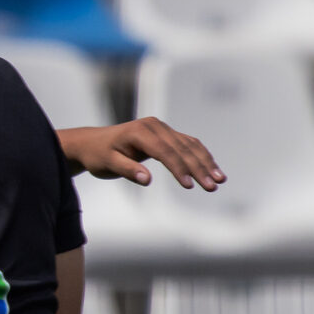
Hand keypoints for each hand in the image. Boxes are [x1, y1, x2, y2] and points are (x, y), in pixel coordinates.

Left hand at [59, 118, 225, 190]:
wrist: (93, 143)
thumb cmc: (98, 155)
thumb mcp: (107, 164)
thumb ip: (127, 170)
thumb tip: (147, 180)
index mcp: (139, 132)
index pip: (164, 151)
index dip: (177, 168)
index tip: (189, 185)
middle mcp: (154, 126)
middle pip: (181, 148)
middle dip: (198, 168)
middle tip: (212, 187)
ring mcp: (162, 129)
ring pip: (189, 145)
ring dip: (206, 162)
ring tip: (220, 180)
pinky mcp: (166, 135)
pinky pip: (188, 144)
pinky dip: (201, 157)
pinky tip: (213, 170)